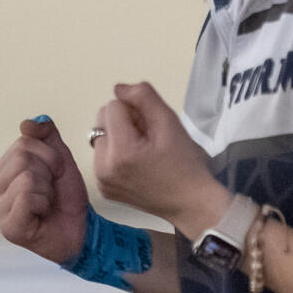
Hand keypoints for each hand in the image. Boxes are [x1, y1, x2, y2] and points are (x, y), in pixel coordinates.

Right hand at [0, 116, 89, 264]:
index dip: (50, 156)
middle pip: (22, 158)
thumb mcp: (59, 157)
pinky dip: (44, 204)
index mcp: (1, 170)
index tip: (55, 174)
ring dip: (47, 191)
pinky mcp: (8, 227)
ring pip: (26, 177)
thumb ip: (45, 135)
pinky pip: (27, 197)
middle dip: (48, 173)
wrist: (82, 229)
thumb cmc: (66, 196)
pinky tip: (42, 216)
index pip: (24, 143)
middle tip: (51, 191)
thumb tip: (26, 123)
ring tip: (46, 205)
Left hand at [92, 82, 226, 233]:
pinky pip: (101, 155)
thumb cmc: (185, 162)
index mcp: (120, 151)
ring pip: (100, 135)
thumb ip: (144, 97)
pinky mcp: (103, 188)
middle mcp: (102, 167)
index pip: (113, 105)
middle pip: (102, 119)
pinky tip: (136, 164)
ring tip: (143, 151)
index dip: (136, 111)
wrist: (191, 204)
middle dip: (124, 121)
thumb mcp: (170, 122)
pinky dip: (116, 153)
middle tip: (149, 138)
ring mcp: (100, 180)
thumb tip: (118, 88)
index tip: (152, 128)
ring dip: (118, 136)